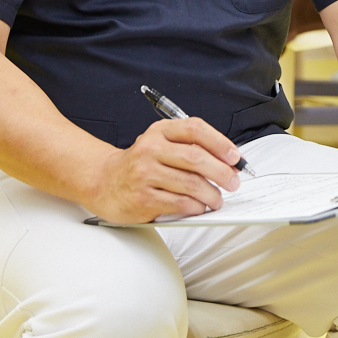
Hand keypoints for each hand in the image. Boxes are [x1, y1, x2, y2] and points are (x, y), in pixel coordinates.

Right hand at [83, 117, 243, 224]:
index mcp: (159, 132)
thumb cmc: (139, 164)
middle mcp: (150, 149)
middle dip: (222, 172)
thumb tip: (227, 162)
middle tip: (233, 182)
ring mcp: (144, 173)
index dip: (220, 143)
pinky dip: (195, 207)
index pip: (195, 130)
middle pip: (196, 158)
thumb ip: (189, 147)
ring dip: (211, 194)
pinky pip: (179, 203)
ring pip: (190, 183)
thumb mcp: (160, 144)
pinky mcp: (142, 198)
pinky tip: (199, 207)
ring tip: (217, 199)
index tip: (235, 157)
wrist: (103, 182)